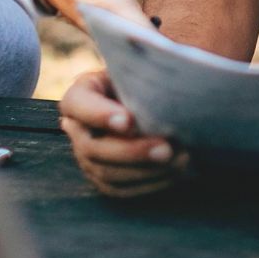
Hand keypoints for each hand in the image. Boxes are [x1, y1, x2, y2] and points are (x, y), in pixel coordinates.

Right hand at [60, 68, 190, 197]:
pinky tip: (177, 174)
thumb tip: (165, 73)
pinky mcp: (104, 177)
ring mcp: (87, 157)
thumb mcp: (137, 67)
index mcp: (79, 95)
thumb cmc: (142, 77)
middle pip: (93, 148)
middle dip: (132, 151)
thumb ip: (141, 71)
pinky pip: (122, 190)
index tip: (130, 120)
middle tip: (168, 147)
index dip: (101, 115)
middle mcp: (76, 129)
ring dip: (146, 171)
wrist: (146, 97)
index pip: (79, 105)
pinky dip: (151, 184)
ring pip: (107, 173)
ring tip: (181, 160)